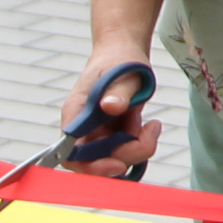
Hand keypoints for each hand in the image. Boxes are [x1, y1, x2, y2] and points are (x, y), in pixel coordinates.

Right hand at [52, 47, 167, 186]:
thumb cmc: (120, 61)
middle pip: (97, 163)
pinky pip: (129, 155)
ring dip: (140, 147)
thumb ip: (118, 91)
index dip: (91, 166)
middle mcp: (84, 130)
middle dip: (127, 155)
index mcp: (76, 114)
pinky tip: (150, 126)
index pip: (71, 154)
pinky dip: (144, 145)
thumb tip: (110, 107)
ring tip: (151, 123)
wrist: (125, 56)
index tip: (118, 163)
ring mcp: (99, 136)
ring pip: (117, 161)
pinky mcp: (114, 139)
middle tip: (148, 132)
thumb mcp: (123, 72)